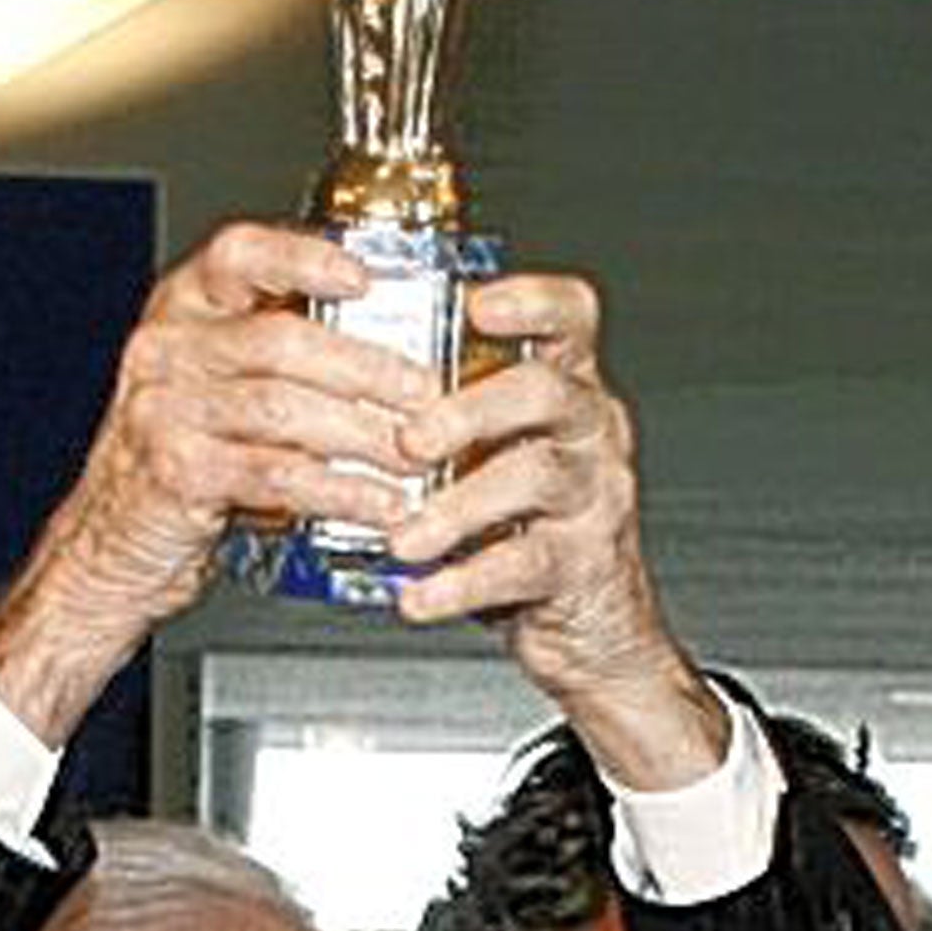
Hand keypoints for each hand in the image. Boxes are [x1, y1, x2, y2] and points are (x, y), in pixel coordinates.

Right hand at [0, 219, 435, 744]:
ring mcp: (164, 410)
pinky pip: (276, 474)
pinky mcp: (176, 473)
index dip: (305, 259)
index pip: (239, 255)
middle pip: (282, 340)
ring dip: (364, 433)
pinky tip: (377, 502)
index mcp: (181, 310)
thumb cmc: (180, 462)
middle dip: (369, 369)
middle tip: (426, 395)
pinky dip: (339, 489)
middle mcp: (165, 349)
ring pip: (285, 408)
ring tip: (414, 453)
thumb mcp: (216, 389)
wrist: (108, 546)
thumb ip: (282, 362)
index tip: (366, 278)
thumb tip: (394, 354)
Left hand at [387, 273, 726, 786]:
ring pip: (535, 476)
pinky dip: (462, 583)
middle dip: (470, 410)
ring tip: (403, 538)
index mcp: (562, 390)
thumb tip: (338, 390)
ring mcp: (593, 496)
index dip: (531, 301)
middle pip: (544, 390)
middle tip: (410, 442)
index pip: (568, 317)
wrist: (589, 629)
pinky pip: (522, 565)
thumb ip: (439, 419)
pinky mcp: (583, 564)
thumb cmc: (522, 528)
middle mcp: (587, 431)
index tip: (478, 305)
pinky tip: (419, 594)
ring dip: (455, 507)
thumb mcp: (488, 458)